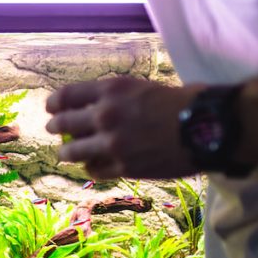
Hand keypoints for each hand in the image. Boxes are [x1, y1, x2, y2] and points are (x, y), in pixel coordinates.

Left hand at [45, 76, 201, 179]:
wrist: (207, 127)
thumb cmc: (181, 102)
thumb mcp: (141, 87)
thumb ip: (114, 97)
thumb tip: (92, 107)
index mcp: (111, 90)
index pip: (67, 96)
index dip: (54, 103)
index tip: (50, 107)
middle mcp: (105, 115)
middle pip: (63, 124)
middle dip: (54, 127)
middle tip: (51, 129)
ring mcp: (112, 143)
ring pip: (72, 151)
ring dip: (66, 152)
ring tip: (64, 153)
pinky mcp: (123, 167)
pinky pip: (94, 170)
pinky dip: (90, 168)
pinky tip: (91, 167)